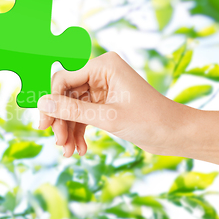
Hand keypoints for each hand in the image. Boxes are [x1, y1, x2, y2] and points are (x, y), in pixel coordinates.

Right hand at [37, 52, 189, 157]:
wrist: (176, 135)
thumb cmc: (150, 121)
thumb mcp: (108, 117)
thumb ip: (72, 111)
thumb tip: (41, 104)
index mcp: (103, 66)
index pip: (64, 79)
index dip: (52, 102)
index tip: (45, 125)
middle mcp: (101, 73)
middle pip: (66, 96)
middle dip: (61, 121)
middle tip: (58, 143)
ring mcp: (102, 88)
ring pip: (72, 108)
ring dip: (68, 130)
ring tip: (69, 152)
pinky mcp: (105, 103)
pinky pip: (83, 115)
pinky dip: (79, 132)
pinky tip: (80, 149)